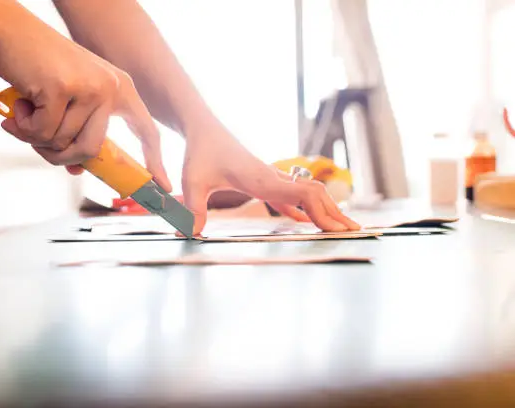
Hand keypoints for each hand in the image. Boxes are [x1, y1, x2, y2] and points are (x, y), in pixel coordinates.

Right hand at [0, 8, 170, 189]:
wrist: (8, 29)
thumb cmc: (39, 67)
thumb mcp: (71, 100)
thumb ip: (78, 131)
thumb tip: (78, 170)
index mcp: (121, 90)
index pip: (148, 131)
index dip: (155, 161)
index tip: (164, 186)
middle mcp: (111, 88)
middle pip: (92, 151)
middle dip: (60, 156)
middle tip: (37, 143)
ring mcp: (90, 88)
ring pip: (63, 144)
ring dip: (35, 137)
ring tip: (24, 114)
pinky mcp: (62, 89)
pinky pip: (42, 133)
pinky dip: (24, 127)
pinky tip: (18, 106)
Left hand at [181, 122, 360, 234]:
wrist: (203, 127)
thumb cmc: (199, 152)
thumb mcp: (193, 182)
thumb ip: (193, 209)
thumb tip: (190, 235)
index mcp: (263, 180)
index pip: (304, 195)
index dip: (323, 212)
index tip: (339, 229)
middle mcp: (273, 178)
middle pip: (315, 195)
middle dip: (335, 213)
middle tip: (356, 232)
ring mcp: (271, 178)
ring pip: (308, 193)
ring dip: (325, 209)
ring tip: (342, 226)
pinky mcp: (264, 179)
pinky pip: (290, 196)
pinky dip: (303, 208)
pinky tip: (305, 221)